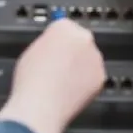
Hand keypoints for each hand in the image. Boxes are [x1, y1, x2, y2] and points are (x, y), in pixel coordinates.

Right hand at [0, 18, 105, 132]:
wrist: (40, 106)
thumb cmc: (31, 81)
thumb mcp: (31, 51)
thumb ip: (48, 42)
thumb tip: (53, 46)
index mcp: (63, 26)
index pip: (65, 26)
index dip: (58, 41)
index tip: (57, 49)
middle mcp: (83, 38)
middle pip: (80, 41)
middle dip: (73, 53)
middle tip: (60, 67)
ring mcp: (94, 57)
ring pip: (89, 59)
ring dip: (81, 68)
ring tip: (63, 82)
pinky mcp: (101, 76)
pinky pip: (94, 77)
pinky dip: (86, 83)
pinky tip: (71, 90)